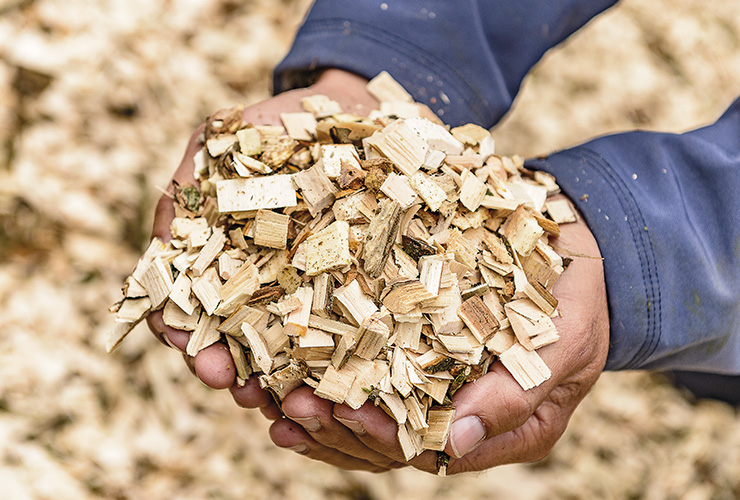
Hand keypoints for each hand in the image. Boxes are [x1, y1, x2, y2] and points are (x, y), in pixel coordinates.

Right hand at [145, 69, 378, 419]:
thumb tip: (164, 240)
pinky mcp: (356, 284)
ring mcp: (309, 287)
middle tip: (239, 391)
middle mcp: (260, 282)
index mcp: (221, 260)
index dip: (189, 339)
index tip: (200, 359)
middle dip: (235, 373)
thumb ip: (187, 188)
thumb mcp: (219, 142)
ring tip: (293, 405)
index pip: (191, 312)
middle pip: (238, 341)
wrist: (347, 109)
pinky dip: (340, 362)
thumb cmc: (276, 124)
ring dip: (285, 383)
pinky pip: (348, 330)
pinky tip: (340, 386)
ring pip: (290, 348)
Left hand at [269, 208, 609, 473]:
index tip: (344, 413)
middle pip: (389, 440)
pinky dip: (330, 374)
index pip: (431, 449)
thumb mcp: (563, 347)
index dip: (384, 438)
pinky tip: (286, 370)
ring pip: (370, 414)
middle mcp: (461, 416)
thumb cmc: (577, 302)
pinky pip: (370, 374)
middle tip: (288, 406)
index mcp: (499, 429)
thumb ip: (516, 395)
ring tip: (268, 399)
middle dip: (336, 428)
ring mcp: (437, 386)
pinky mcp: (417, 351)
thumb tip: (454, 444)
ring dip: (320, 411)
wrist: (576, 256)